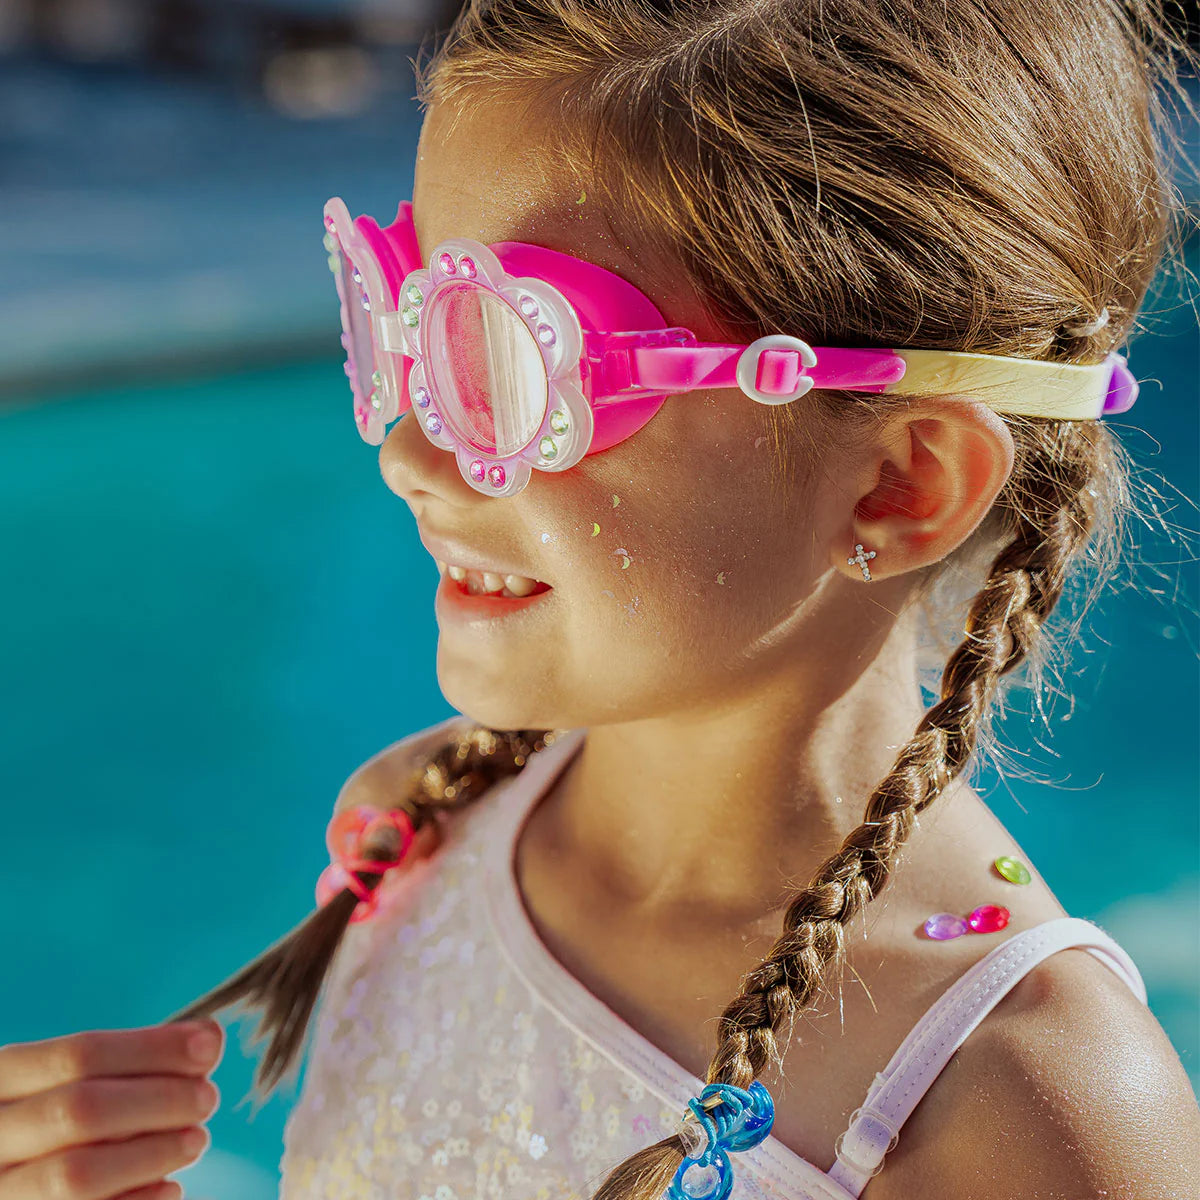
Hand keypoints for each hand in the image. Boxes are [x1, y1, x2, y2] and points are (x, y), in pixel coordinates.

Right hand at [0, 1020, 222, 1199]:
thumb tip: (207, 1039)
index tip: (209, 1048)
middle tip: (207, 1098)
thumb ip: (139, 1059)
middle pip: (79, 1109)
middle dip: (158, 1100)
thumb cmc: (63, 1122)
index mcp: (2, 1080)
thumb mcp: (83, 1081)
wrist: (31, 1185)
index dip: (152, 1048)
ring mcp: (1, 1191)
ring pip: (75, 1175)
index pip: (78, 1054)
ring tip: (196, 1140)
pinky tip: (170, 1187)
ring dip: (152, 1153)